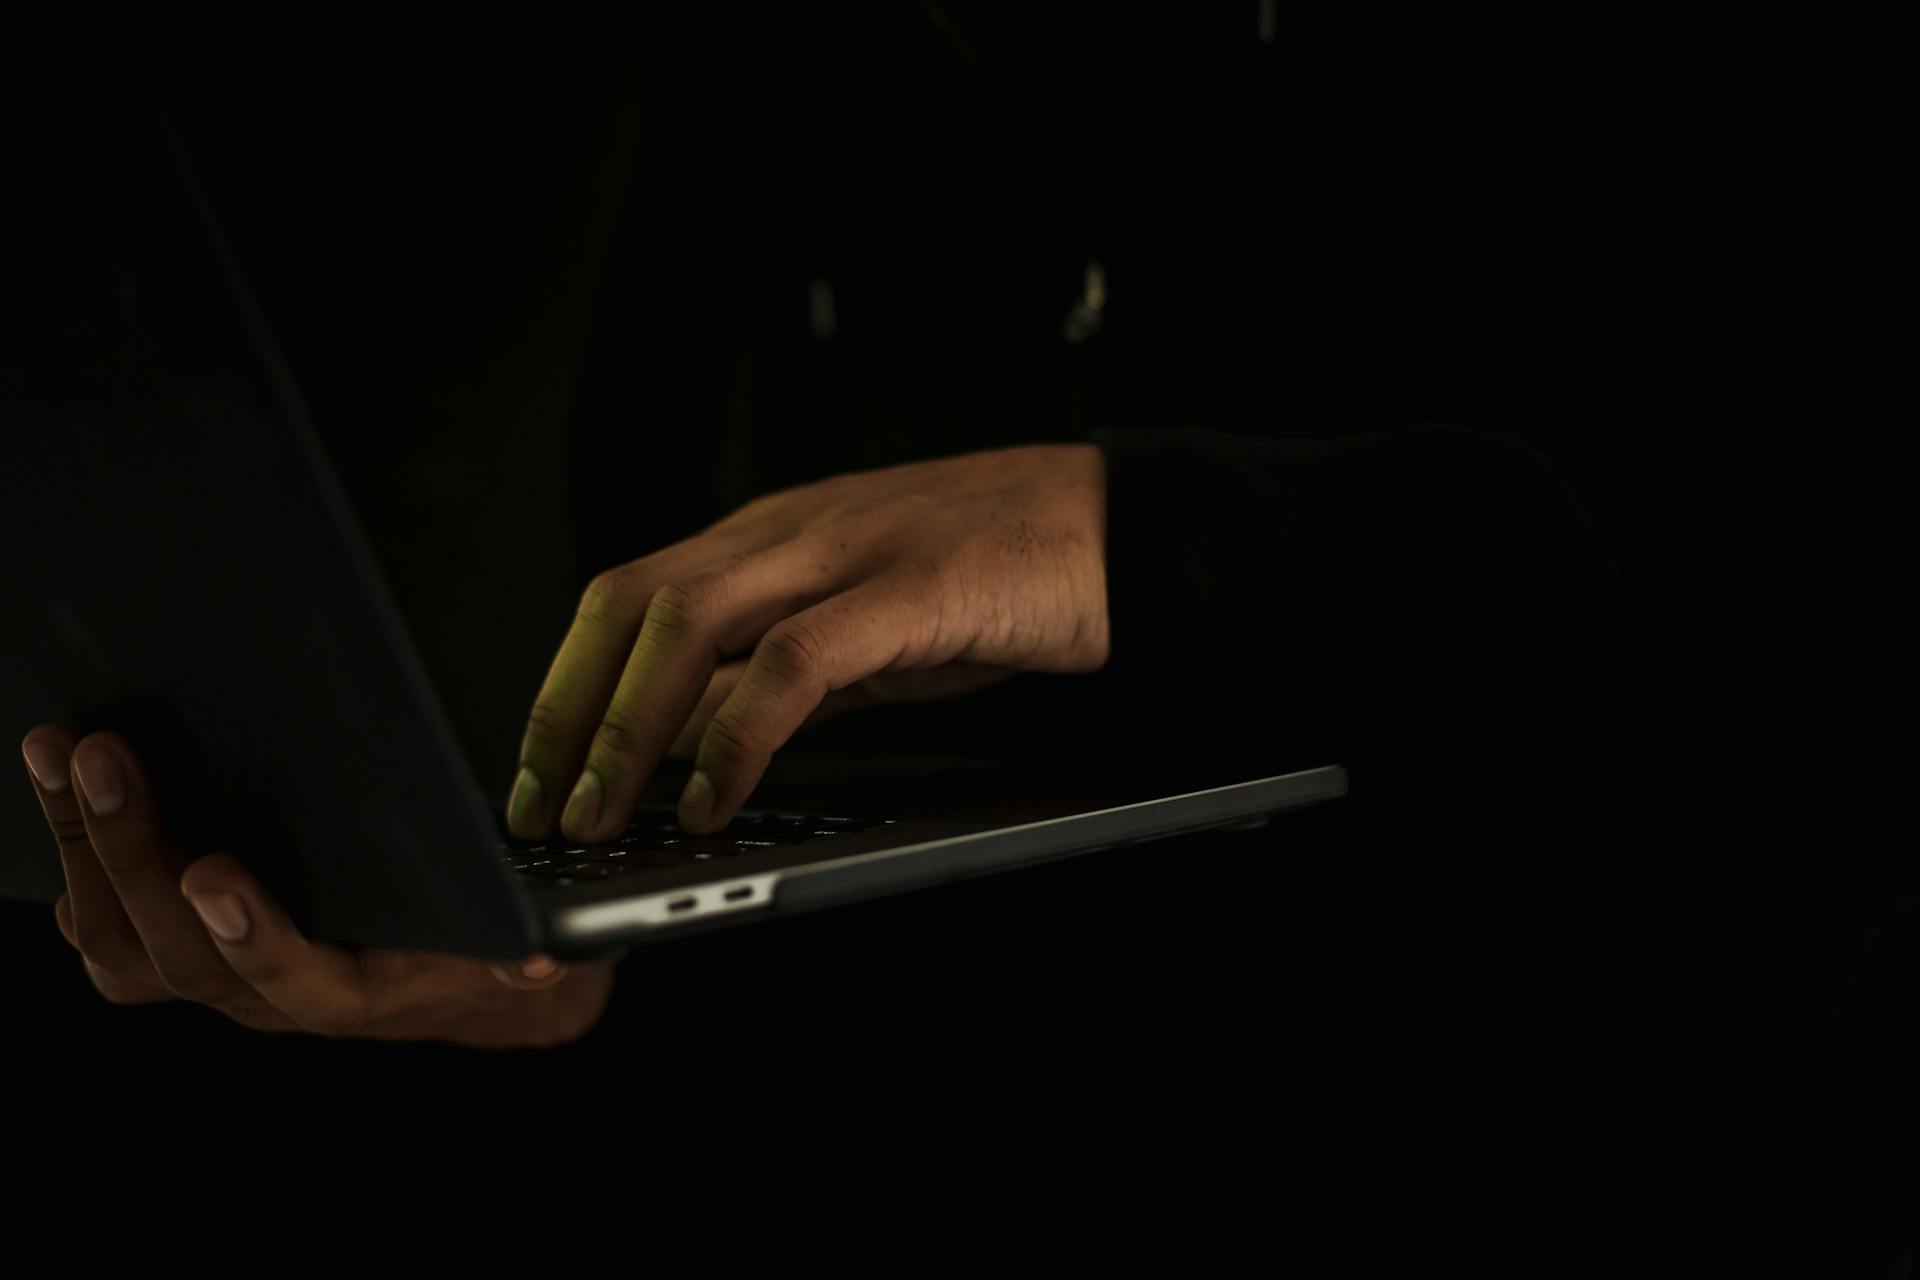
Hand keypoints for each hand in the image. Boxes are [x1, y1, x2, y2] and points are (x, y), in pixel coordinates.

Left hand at [22, 726, 613, 1047]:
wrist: (458, 977)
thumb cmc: (484, 938)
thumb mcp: (525, 937)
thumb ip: (531, 948)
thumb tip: (537, 957)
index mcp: (358, 992)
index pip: (293, 979)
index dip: (250, 935)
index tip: (214, 874)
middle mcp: (272, 997)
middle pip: (176, 952)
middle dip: (130, 850)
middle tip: (105, 757)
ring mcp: (215, 977)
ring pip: (119, 945)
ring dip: (80, 848)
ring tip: (60, 753)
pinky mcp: (179, 951)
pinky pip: (102, 930)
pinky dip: (71, 863)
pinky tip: (60, 791)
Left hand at [509, 443, 1108, 840]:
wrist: (1117, 530)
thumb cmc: (995, 579)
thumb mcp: (863, 636)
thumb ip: (776, 680)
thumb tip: (688, 743)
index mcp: (770, 536)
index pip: (627, 597)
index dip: (566, 688)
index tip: (537, 774)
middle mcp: (788, 532)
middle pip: (630, 603)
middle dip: (568, 713)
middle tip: (541, 810)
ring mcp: (844, 553)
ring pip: (689, 623)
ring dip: (629, 728)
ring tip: (604, 814)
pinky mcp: (905, 590)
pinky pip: (792, 663)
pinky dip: (738, 735)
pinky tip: (716, 797)